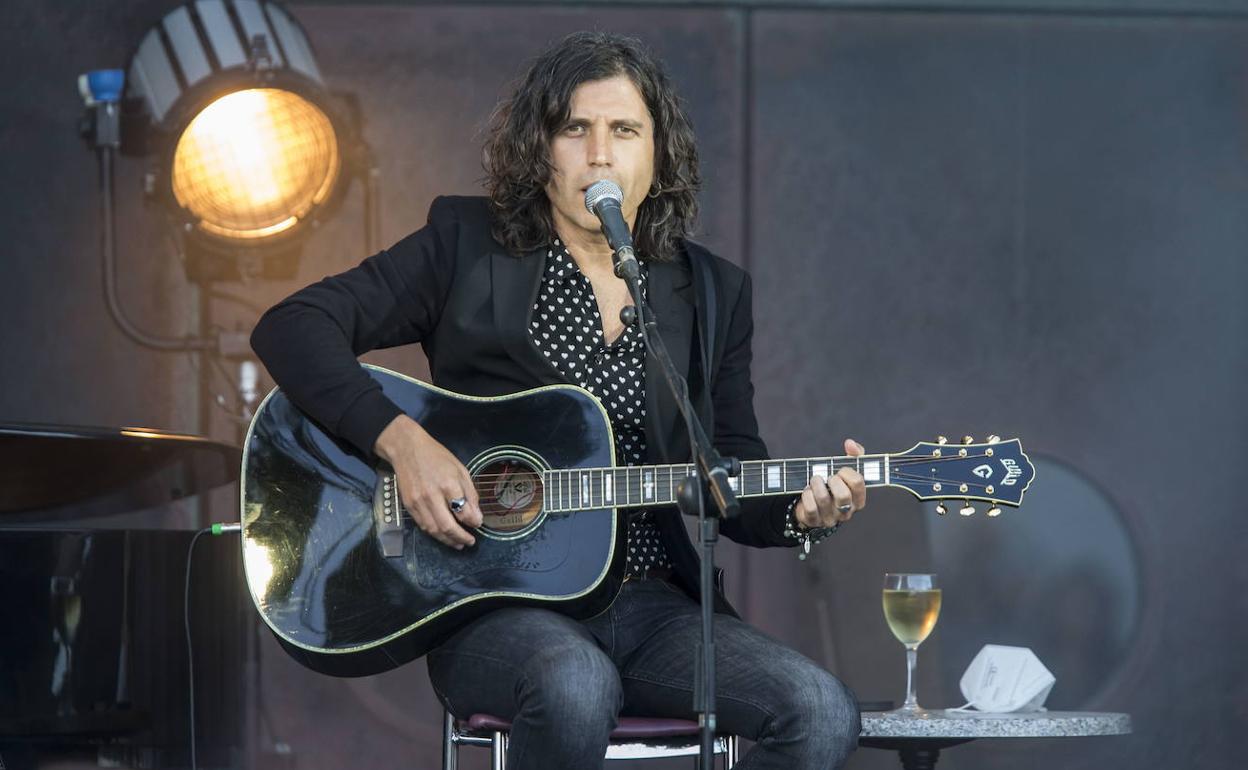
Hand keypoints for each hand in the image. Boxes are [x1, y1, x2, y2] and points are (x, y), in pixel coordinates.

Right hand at [374, 414, 481, 548]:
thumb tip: (476, 516)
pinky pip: (423, 525)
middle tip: (470, 542)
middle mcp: (432, 496)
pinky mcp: (408, 506)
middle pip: (447, 526)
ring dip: (447, 540)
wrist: (407, 449)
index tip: (478, 524)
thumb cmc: (436, 457)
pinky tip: (443, 535)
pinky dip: (434, 533)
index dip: (473, 522)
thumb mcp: (460, 469)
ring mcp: (418, 502)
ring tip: (458, 544)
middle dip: (461, 538)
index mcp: (448, 484)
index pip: (463, 512)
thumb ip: (470, 493)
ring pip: (434, 530)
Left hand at [796, 438, 866, 528]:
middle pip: (843, 495)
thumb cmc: (834, 486)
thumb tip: (850, 443)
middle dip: (833, 480)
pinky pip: (810, 507)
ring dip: (816, 484)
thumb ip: (854, 455)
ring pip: (823, 499)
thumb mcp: (846, 472)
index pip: (858, 483)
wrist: (814, 507)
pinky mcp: (814, 521)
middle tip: (828, 477)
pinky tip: (807, 491)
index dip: (847, 472)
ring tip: (815, 479)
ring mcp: (831, 518)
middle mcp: (846, 511)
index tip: (840, 470)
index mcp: (858, 499)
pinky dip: (806, 495)